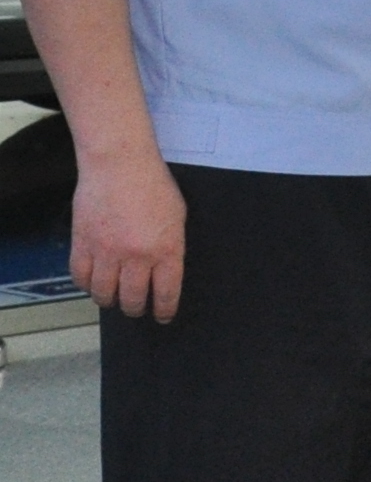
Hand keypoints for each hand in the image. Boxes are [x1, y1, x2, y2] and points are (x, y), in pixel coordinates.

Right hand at [71, 153, 186, 322]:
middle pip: (133, 299)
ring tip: (114, 298)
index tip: (163, 316)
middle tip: (137, 308)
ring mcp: (106, 251)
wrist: (119, 164)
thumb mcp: (178, 217)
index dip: (165, 310)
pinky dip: (86, 285)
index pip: (166, 293)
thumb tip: (165, 272)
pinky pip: (81, 277)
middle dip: (136, 308)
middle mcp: (136, 255)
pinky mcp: (82, 243)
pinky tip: (93, 283)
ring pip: (104, 293)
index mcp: (166, 249)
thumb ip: (171, 247)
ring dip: (110, 300)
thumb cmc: (153, 185)